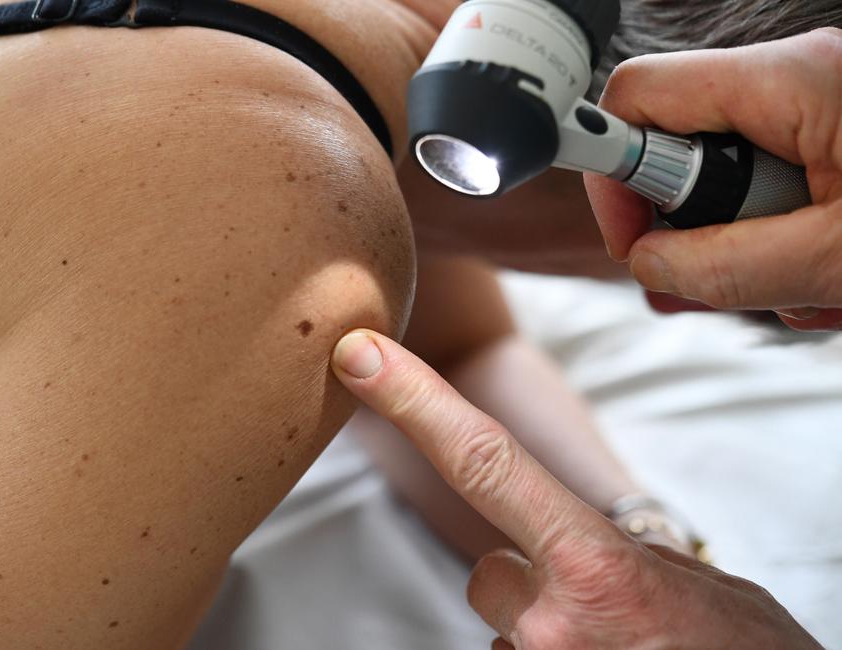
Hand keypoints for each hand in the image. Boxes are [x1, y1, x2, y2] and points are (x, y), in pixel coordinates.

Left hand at [331, 330, 823, 648]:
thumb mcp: (682, 582)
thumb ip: (609, 546)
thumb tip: (567, 540)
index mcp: (591, 563)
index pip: (481, 459)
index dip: (414, 400)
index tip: (361, 356)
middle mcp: (546, 620)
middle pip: (490, 575)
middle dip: (529, 580)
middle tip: (604, 611)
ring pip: (507, 627)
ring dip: (548, 630)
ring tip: (617, 647)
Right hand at [585, 28, 841, 330]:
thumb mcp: (834, 258)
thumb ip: (728, 267)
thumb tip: (651, 265)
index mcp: (792, 79)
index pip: (638, 96)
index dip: (610, 172)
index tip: (627, 237)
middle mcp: (797, 78)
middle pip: (681, 149)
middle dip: (695, 229)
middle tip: (739, 274)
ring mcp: (816, 106)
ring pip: (728, 181)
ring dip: (751, 248)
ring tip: (809, 285)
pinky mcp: (832, 135)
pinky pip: (771, 185)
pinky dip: (786, 242)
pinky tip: (828, 272)